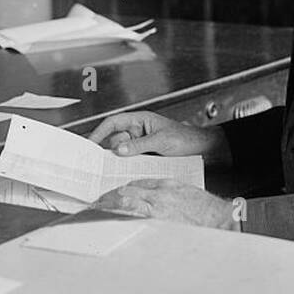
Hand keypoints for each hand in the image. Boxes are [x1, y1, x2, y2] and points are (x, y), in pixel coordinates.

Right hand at [87, 111, 229, 166]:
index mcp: (140, 120)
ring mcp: (141, 145)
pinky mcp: (145, 157)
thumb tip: (118, 149)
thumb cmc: (186, 139)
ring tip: (110, 170)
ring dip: (117, 160)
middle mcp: (138, 131)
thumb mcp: (161, 140)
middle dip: (108, 150)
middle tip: (98, 162)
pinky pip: (130, 161)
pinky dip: (126, 167)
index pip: (114, 122)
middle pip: (115, 139)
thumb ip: (139, 145)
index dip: (100, 131)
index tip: (90, 143)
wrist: (202, 151)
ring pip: (122, 153)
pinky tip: (123, 173)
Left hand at [91, 179, 241, 229]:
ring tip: (96, 210)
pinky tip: (108, 218)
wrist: (220, 217)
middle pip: (127, 191)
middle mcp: (159, 193)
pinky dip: (118, 214)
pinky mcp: (158, 218)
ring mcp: (158, 206)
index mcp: (166, 185)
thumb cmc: (205, 210)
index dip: (122, 190)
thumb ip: (168, 198)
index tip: (112, 195)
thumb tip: (154, 204)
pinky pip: (133, 214)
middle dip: (110, 197)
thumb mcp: (185, 196)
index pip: (136, 184)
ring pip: (126, 201)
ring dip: (109, 205)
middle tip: (96, 203)